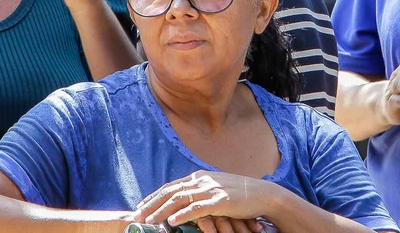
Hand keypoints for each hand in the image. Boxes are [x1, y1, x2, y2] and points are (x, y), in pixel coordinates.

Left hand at [134, 171, 271, 232]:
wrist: (263, 194)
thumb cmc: (240, 195)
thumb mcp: (217, 190)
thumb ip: (201, 193)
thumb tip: (185, 202)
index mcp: (199, 177)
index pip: (171, 187)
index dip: (154, 197)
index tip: (140, 207)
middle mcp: (201, 181)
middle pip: (170, 192)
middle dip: (151, 205)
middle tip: (136, 217)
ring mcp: (210, 189)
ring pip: (179, 200)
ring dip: (161, 211)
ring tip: (148, 222)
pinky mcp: (220, 201)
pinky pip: (197, 208)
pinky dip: (182, 215)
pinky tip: (171, 223)